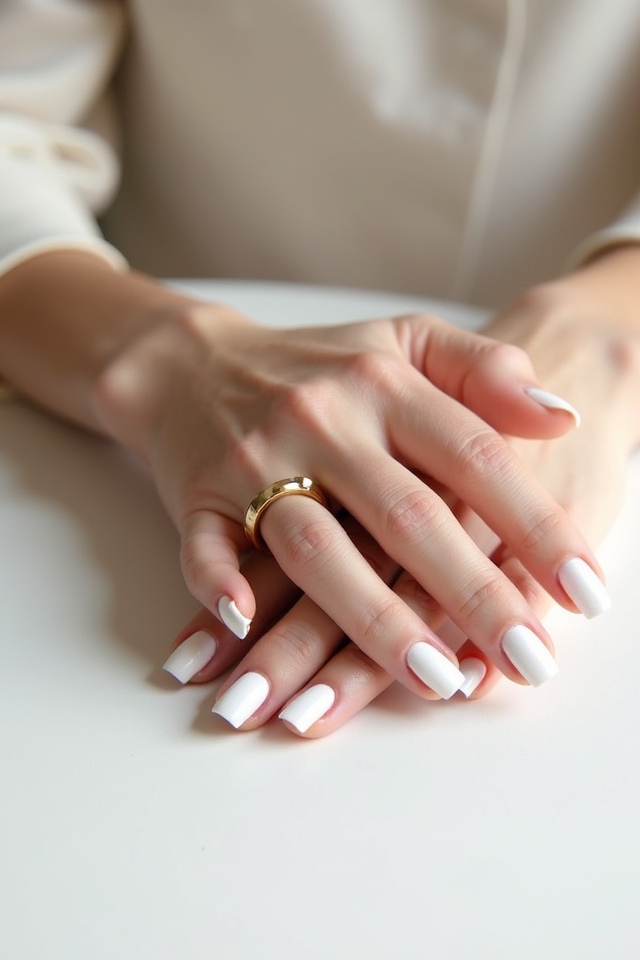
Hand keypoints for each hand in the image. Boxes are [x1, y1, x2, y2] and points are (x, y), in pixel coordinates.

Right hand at [163, 248, 639, 734]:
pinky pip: (204, 543)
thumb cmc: (320, 363)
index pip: (476, 458)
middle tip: (533, 661)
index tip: (588, 592)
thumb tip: (563, 417)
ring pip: (317, 545)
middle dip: (474, 594)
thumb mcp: (407, 342)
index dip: (537, 526)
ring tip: (436, 681)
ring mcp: (255, 459)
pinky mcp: (197, 493)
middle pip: (406, 516)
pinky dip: (218, 584)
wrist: (195, 360)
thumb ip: (485, 371)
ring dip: (371, 617)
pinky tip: (246, 628)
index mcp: (385, 384)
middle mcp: (324, 421)